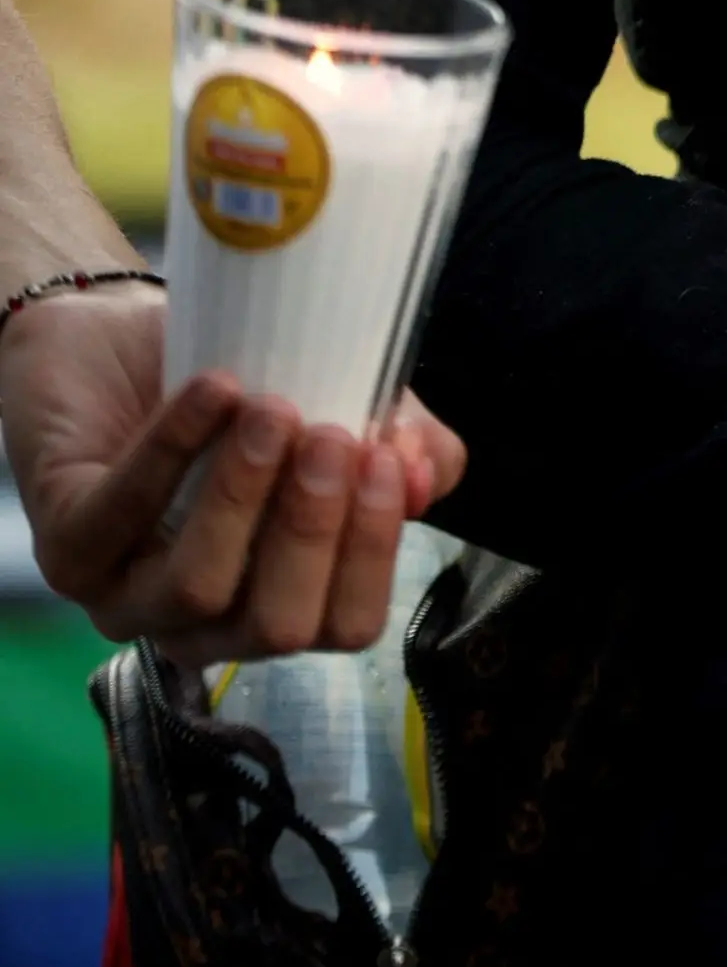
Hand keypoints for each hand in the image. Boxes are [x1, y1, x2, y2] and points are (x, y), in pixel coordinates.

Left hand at [0, 285, 466, 664]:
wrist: (119, 340)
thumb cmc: (244, 388)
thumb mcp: (346, 408)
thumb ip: (405, 448)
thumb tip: (422, 476)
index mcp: (279, 600)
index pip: (345, 626)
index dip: (373, 555)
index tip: (385, 464)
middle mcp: (204, 623)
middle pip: (278, 627)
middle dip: (314, 531)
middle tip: (332, 437)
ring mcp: (127, 598)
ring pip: (199, 590)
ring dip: (245, 496)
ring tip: (274, 412)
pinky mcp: (64, 552)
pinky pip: (125, 515)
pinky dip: (176, 449)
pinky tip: (215, 390)